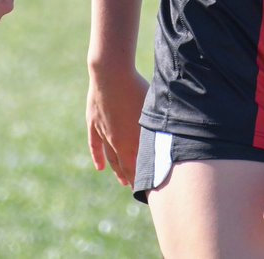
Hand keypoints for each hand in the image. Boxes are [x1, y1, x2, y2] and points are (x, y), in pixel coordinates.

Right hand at [87, 65, 148, 185]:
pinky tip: (100, 167)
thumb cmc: (136, 89)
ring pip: (110, 157)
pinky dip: (97, 157)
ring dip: (117, 170)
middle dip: (132, 177)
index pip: (137, 168)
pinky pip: (95, 144)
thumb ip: (158, 131)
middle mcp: (116, 141)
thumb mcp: (152, 112)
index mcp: (131, 140)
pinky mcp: (94, 122)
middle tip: (138, 187)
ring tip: (123, 180)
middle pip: (124, 165)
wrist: (111, 73)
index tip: (149, 189)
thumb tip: (170, 142)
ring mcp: (104, 132)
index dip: (143, 179)